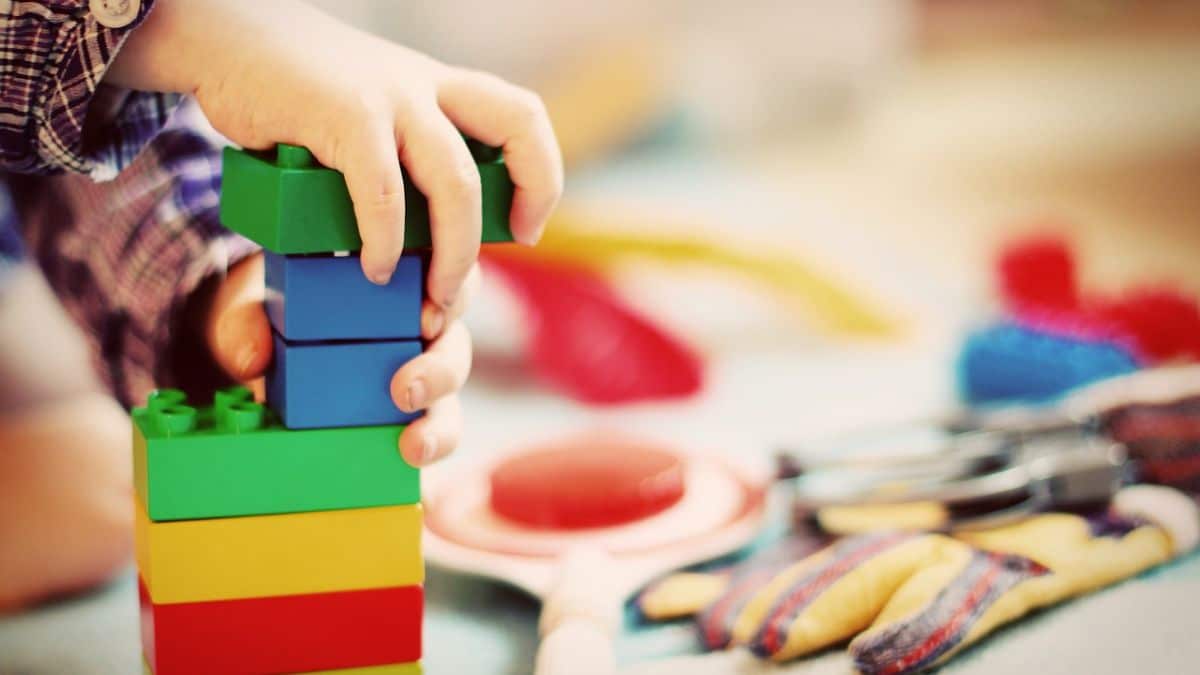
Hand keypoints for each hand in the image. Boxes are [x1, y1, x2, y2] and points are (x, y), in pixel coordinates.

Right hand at [109, 0, 561, 307]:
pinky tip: (371, 267)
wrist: (228, 42)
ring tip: (431, 296)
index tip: (526, 228)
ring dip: (453, 252)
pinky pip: (383, 192)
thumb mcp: (371, 115)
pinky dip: (383, 241)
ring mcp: (390, 97)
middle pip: (518, 129)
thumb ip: (402, 158)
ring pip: (456, 182)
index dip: (541, 174)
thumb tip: (421, 241)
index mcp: (440, 88)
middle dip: (524, 204)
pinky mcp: (344, 114)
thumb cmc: (298, 97)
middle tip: (490, 264)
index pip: (523, 117)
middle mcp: (426, 87)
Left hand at [204, 253, 475, 466]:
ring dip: (441, 421)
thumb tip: (252, 358)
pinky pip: (436, 430)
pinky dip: (431, 444)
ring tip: (414, 444)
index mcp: (399, 280)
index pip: (447, 278)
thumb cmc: (273, 312)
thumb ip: (245, 322)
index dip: (451, 295)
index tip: (426, 318)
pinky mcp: (412, 412)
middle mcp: (420, 326)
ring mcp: (421, 371)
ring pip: (451, 394)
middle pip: (455, 342)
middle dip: (441, 369)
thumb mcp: (253, 306)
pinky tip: (410, 457)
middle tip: (406, 390)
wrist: (260, 350)